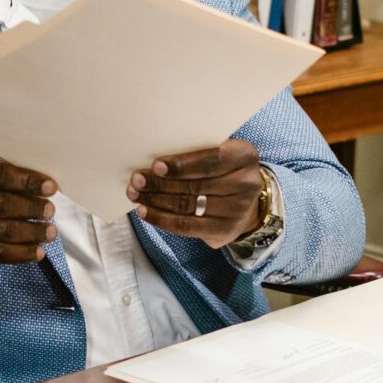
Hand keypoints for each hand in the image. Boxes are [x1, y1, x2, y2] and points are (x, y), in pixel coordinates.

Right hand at [0, 156, 58, 269]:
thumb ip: (2, 171)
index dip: (26, 181)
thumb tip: (40, 180)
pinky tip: (37, 251)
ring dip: (30, 233)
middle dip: (30, 208)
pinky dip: (21, 254)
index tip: (50, 187)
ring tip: (49, 232)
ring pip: (0, 232)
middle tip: (49, 211)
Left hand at [128, 139, 265, 246]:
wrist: (245, 201)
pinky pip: (187, 226)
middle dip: (161, 183)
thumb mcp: (219, 152)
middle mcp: (246, 184)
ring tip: (136, 194)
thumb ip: (196, 151)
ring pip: (188, 206)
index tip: (156, 165)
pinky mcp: (225, 231)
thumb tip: (154, 160)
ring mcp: (238, 211)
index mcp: (244, 156)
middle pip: (196, 185)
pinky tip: (145, 212)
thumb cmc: (223, 170)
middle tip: (137, 180)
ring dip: (156, 201)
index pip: (211, 161)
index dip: (182, 165)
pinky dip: (162, 219)